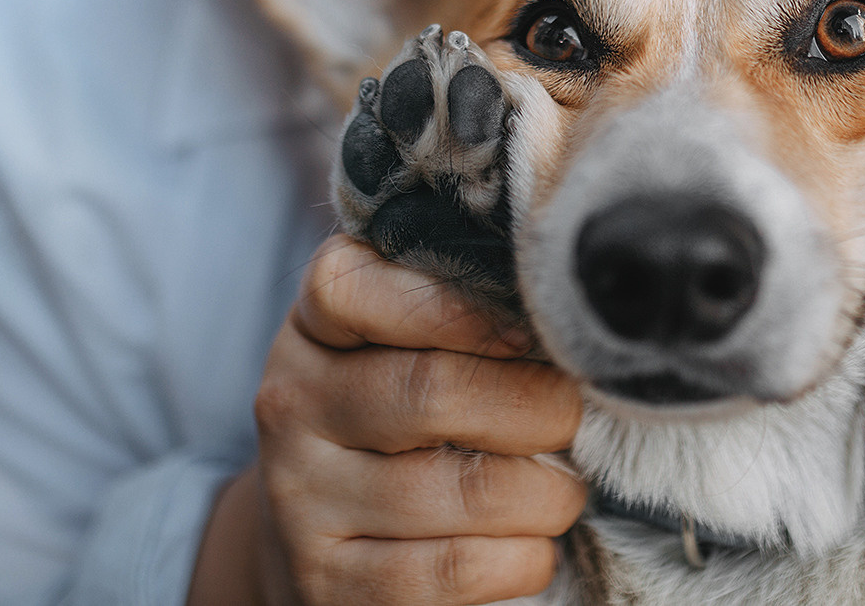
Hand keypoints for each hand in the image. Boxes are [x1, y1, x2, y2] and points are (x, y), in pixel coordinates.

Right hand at [189, 235, 585, 605]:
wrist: (326, 538)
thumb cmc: (397, 419)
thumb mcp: (401, 346)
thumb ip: (460, 310)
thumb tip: (563, 318)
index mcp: (312, 330)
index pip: (353, 289)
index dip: (456, 308)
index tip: (528, 332)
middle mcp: (291, 407)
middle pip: (434, 391)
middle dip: (536, 406)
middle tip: (573, 416)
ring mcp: (303, 501)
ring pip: (464, 490)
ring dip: (546, 494)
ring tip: (563, 489)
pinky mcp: (329, 585)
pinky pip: (456, 569)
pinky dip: (523, 559)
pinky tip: (533, 547)